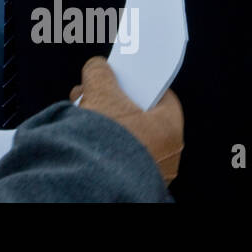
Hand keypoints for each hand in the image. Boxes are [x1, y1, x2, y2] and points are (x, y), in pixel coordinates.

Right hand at [69, 56, 183, 183]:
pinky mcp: (129, 182)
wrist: (89, 183)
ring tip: (81, 115)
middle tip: (94, 93)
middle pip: (140, 115)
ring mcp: (148, 171)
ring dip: (103, 122)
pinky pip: (117, 155)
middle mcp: (166, 155)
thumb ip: (100, 73)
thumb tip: (97, 68)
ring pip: (126, 136)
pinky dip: (101, 144)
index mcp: (170, 130)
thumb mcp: (100, 93)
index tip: (124, 74)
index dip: (141, 81)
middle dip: (114, 101)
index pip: (162, 96)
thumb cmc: (105, 141)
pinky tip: (82, 137)